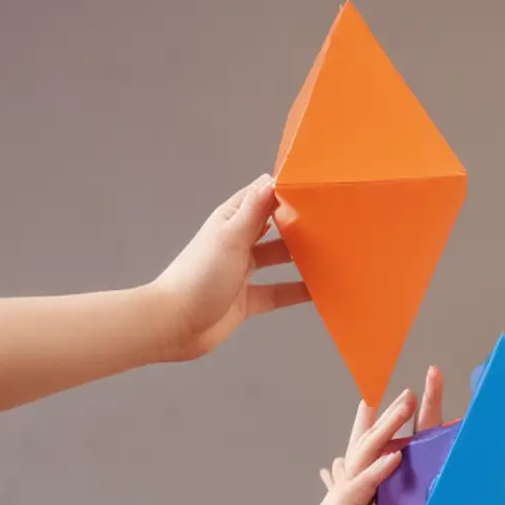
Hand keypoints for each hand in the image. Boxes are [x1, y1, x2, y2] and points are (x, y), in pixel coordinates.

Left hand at [149, 177, 310, 360]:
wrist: (175, 324)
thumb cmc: (198, 277)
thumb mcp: (230, 238)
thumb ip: (253, 211)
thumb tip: (273, 180)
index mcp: (230, 222)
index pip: (261, 198)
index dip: (284, 192)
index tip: (312, 191)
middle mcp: (237, 244)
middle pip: (273, 228)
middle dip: (297, 225)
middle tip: (328, 224)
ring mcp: (243, 272)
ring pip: (278, 259)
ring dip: (299, 257)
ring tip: (328, 254)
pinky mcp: (248, 300)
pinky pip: (278, 292)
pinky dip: (296, 291)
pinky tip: (318, 290)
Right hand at [291, 392, 417, 504]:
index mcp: (356, 493)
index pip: (372, 456)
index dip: (381, 432)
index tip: (393, 410)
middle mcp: (350, 486)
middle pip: (371, 443)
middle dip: (389, 417)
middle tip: (407, 393)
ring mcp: (346, 493)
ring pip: (369, 451)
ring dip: (388, 426)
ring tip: (407, 402)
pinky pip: (366, 483)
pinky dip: (380, 469)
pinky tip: (397, 454)